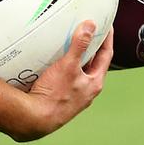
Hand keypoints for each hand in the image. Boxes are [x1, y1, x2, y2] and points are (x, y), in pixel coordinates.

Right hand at [8, 22, 113, 140]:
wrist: (36, 118)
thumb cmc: (54, 95)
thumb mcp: (68, 65)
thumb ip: (79, 45)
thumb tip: (90, 26)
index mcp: (95, 83)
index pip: (106, 55)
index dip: (107, 39)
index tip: (107, 26)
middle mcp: (87, 91)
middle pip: (93, 64)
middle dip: (91, 48)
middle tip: (88, 32)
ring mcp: (75, 96)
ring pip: (79, 72)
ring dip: (76, 59)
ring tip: (70, 45)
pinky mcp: (61, 99)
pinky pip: (66, 79)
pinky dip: (64, 68)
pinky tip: (54, 65)